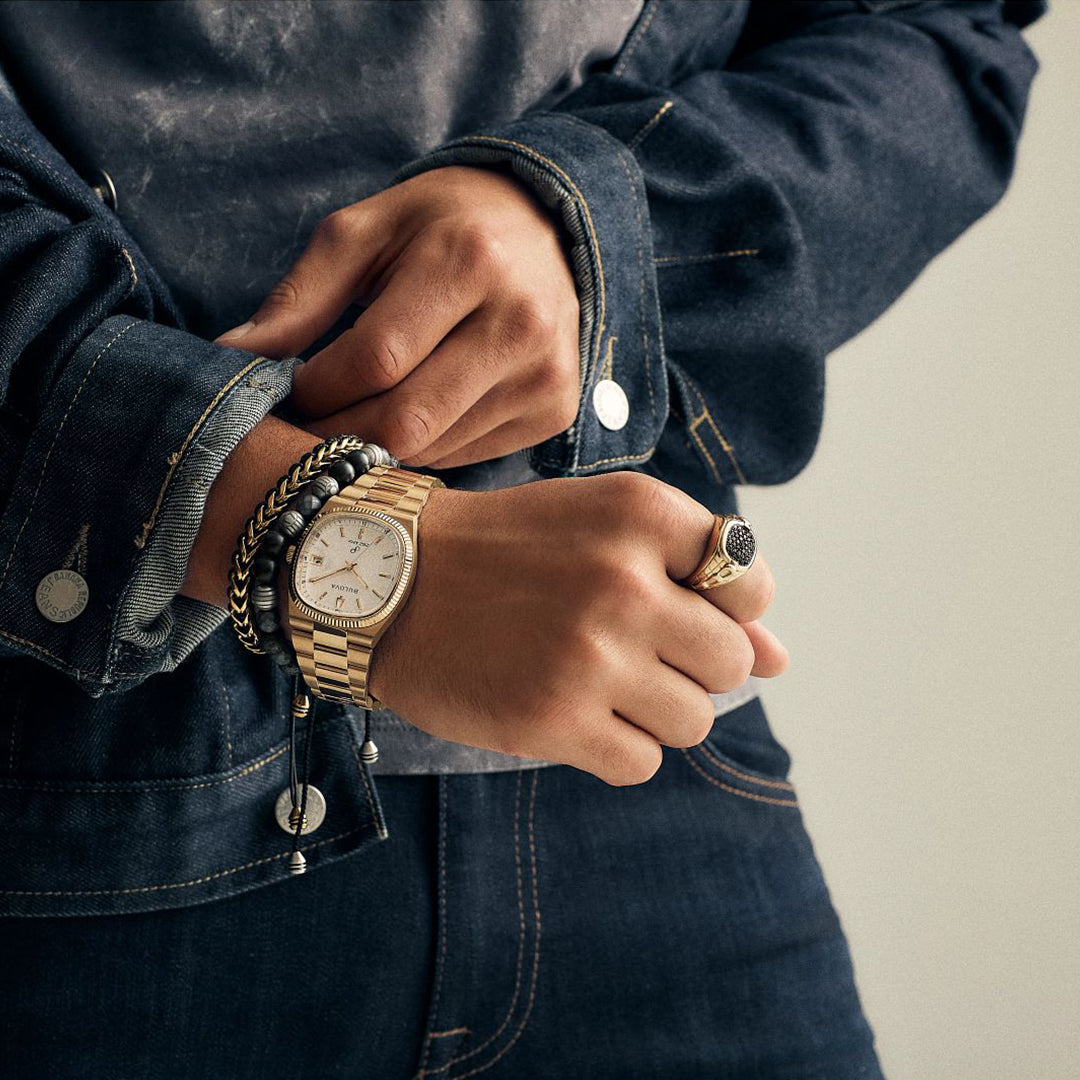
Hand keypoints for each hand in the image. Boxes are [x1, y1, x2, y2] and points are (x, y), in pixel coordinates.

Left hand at [216, 165, 580, 468]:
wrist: (546, 228)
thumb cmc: (441, 224)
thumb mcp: (365, 232)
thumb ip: (299, 297)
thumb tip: (230, 359)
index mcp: (468, 260)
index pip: (375, 359)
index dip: (315, 390)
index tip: (284, 392)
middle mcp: (519, 322)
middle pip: (406, 420)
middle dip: (337, 434)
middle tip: (302, 427)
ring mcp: (545, 373)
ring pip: (434, 448)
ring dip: (375, 447)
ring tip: (349, 420)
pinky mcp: (556, 409)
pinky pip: (467, 456)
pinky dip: (422, 449)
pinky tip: (406, 418)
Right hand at [357, 471, 787, 786]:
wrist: (389, 581)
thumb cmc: (507, 551)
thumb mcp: (600, 532)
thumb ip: (697, 584)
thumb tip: (781, 660)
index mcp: (641, 514)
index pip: (751, 586)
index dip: (725, 608)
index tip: (675, 609)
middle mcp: (624, 580)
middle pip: (731, 664)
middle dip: (691, 665)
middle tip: (630, 650)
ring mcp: (590, 654)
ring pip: (693, 720)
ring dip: (655, 710)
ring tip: (596, 681)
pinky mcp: (553, 720)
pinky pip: (642, 762)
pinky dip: (617, 747)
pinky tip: (572, 711)